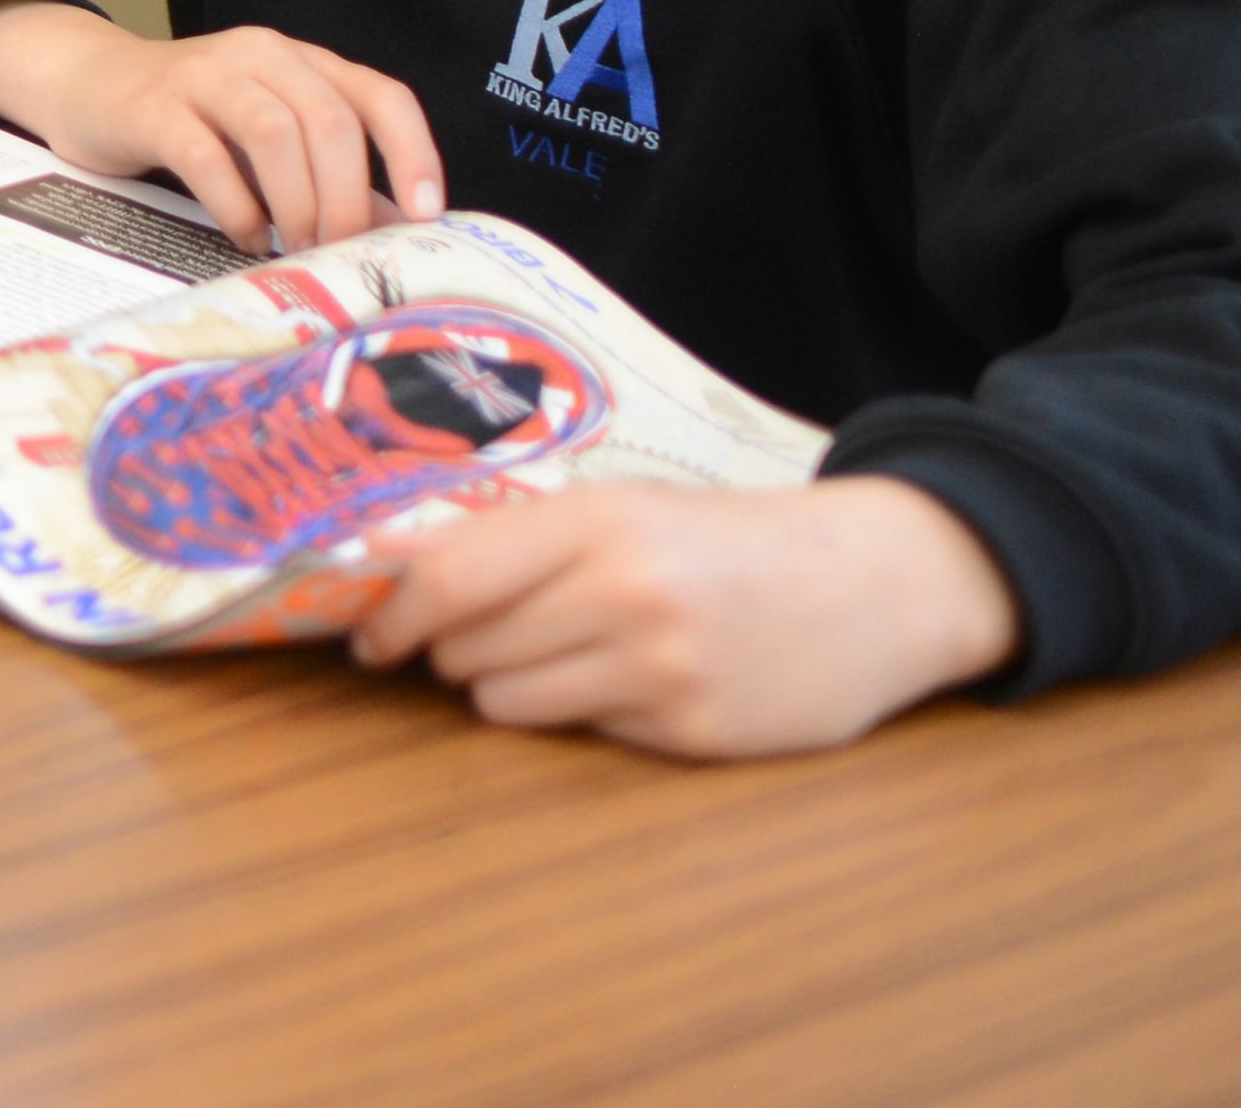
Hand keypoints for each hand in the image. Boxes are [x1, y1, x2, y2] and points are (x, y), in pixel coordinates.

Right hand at [0, 0, 444, 251]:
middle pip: (330, 121)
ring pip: (275, 132)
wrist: (85, 84)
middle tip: (339, 252)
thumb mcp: (264, 140)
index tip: (424, 212)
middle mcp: (260, 55)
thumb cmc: (189, 121)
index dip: (411, 152)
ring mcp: (204, 75)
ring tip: (294, 248)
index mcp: (300, 62)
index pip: (378, 95)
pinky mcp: (153, 107)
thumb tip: (392, 232)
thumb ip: (324, 175)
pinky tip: (242, 236)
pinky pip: (207, 157)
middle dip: (346, 197)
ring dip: (297, 203)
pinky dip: (236, 207)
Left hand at [350, 477, 1021, 755]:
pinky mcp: (693, 732)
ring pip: (507, 701)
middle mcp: (621, 593)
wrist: (874, 583)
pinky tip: (627, 683)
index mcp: (595, 520)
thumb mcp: (625, 507)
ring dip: (505, 687)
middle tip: (470, 637)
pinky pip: (583, 733)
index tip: (365, 634)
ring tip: (554, 657)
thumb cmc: (727, 539)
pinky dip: (581, 715)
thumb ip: (517, 535)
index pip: (447, 578)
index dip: (388, 614)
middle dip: (448, 648)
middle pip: (466, 645)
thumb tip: (384, 561)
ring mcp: (660, 668)